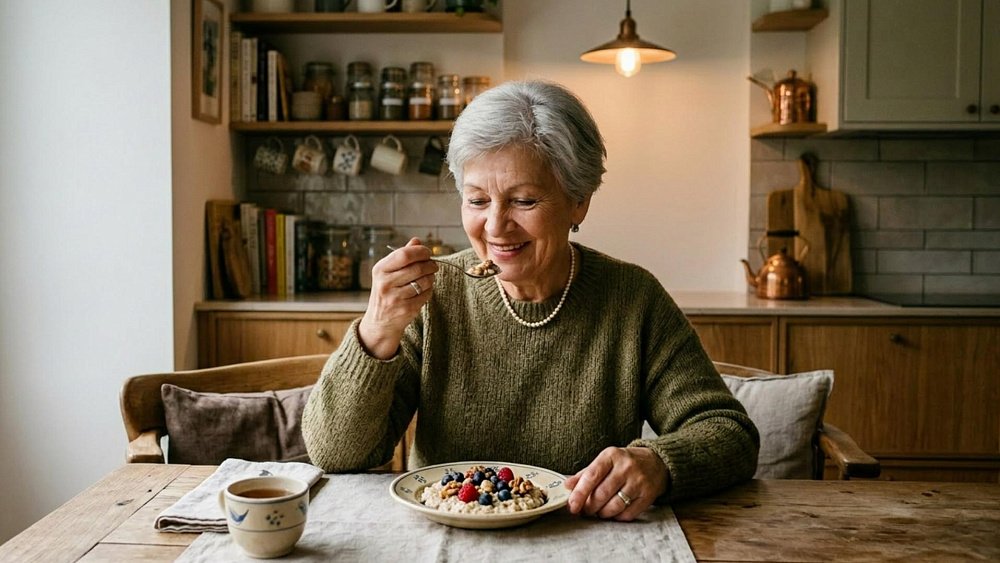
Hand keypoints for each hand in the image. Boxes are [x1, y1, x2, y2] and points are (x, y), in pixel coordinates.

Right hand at [358, 238, 437, 358]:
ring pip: (424, 281)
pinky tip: (424, 289)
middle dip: (430, 265)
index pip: (404, 255)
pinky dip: (429, 290)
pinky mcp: (406, 309)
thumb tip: (417, 240)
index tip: (427, 253)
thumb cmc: (387, 291)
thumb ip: (402, 256)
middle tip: (433, 265)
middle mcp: (385, 283)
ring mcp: (395, 298)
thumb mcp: (388, 272)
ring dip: (431, 277)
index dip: (420, 251)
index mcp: (380, 269)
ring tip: (429, 277)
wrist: (380, 321)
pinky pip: (426, 294)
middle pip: (417, 268)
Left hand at [564, 446, 668, 520]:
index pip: (592, 476)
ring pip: (614, 506)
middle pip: (602, 494)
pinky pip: (627, 514)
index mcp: (611, 455)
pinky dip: (617, 517)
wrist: (656, 463)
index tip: (572, 505)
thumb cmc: (625, 463)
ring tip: (599, 511)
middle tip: (585, 510)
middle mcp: (626, 467)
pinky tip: (614, 511)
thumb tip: (567, 485)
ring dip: (602, 513)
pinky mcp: (648, 496)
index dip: (579, 493)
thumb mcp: (605, 461)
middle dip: (589, 506)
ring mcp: (639, 482)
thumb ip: (585, 473)